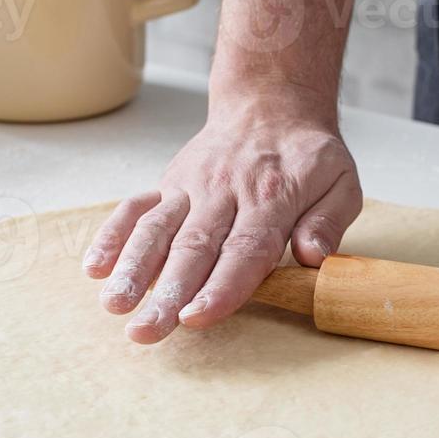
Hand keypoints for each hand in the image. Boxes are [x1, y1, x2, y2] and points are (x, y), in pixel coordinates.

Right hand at [82, 93, 361, 343]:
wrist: (271, 106)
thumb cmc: (307, 156)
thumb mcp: (341, 182)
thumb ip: (329, 221)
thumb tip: (314, 257)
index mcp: (272, 197)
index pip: (244, 248)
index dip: (220, 286)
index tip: (197, 317)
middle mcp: (225, 191)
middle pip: (193, 248)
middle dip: (167, 293)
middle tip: (146, 331)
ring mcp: (191, 187)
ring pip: (157, 229)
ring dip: (133, 269)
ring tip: (114, 305)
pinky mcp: (169, 184)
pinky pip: (136, 208)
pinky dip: (113, 236)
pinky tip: (96, 268)